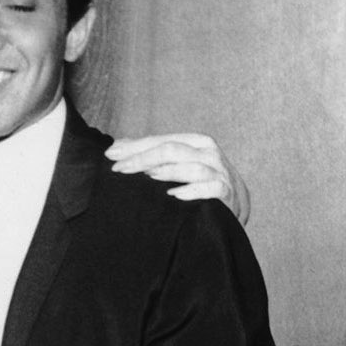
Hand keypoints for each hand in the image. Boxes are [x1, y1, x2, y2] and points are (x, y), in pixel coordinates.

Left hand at [107, 132, 248, 223]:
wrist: (235, 204)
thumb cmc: (200, 181)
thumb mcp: (178, 162)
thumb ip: (151, 153)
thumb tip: (116, 147)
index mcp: (196, 142)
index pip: (161, 140)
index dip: (135, 147)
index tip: (110, 155)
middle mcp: (209, 153)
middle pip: (172, 150)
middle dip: (142, 158)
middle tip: (119, 169)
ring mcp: (219, 172)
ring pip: (191, 167)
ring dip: (166, 172)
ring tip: (145, 177)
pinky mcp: (226, 192)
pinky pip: (210, 189)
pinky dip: (192, 191)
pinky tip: (173, 195)